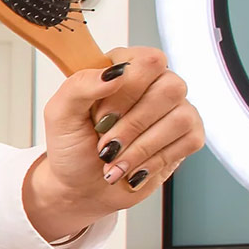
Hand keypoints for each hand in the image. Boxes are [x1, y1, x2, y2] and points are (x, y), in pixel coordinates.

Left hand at [26, 47, 203, 238]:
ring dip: (141, 148)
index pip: (147, 61)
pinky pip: (188, 141)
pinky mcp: (187, 135)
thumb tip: (116, 73)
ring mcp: (174, 109)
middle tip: (105, 146)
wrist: (79, 188)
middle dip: (132, 125)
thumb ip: (81, 85)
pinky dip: (154, 161)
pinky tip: (133, 169)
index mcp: (122, 68)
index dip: (125, 93)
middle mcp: (153, 83)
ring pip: (180, 117)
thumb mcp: (59, 114)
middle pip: (170, 88)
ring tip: (114, 162)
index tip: (100, 117)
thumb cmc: (70, 147)